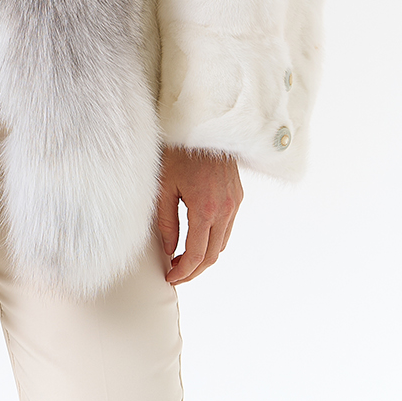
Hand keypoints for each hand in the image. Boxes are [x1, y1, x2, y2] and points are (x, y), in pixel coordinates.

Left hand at [155, 145, 242, 283]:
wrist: (201, 123)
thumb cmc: (177, 150)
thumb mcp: (164, 187)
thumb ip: (166, 222)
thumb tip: (169, 250)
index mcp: (205, 209)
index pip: (196, 254)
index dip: (183, 272)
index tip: (170, 277)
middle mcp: (225, 209)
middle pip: (212, 255)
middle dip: (194, 270)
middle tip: (176, 273)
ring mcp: (234, 202)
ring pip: (222, 243)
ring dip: (205, 256)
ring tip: (183, 258)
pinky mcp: (237, 194)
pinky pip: (228, 227)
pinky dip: (214, 239)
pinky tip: (198, 237)